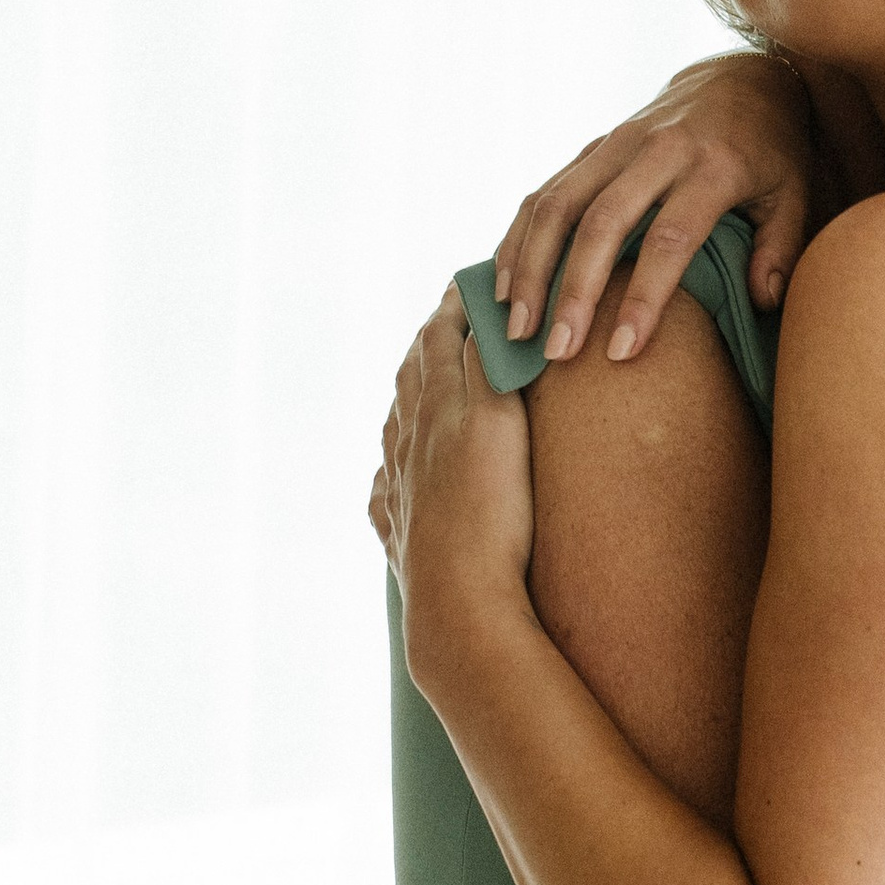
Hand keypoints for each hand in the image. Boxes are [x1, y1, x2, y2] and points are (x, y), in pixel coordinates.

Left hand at [371, 288, 535, 657]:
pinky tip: (396, 476)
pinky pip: (388, 491)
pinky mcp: (401, 533)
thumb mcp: (496, 425)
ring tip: (425, 388)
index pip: (437, 339)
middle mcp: (405, 443)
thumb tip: (479, 315)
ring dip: (412, 399)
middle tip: (449, 320)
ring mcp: (398, 489)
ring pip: (396, 430)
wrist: (461, 604)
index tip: (468, 280)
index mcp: (431, 409)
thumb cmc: (488, 514)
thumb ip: (487, 368)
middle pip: (412, 378)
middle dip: (431, 343)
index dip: (454, 307)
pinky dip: (394, 470)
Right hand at [490, 52, 820, 363]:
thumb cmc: (771, 152)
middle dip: (573, 290)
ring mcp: (617, 144)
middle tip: (556, 351)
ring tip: (517, 328)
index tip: (622, 351)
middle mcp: (657, 150)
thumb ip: (781, 248)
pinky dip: (520, 239)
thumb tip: (762, 302)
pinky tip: (505, 286)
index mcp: (713, 166)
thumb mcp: (795, 194)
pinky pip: (544, 192)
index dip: (645, 297)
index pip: (671, 238)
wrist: (739, 79)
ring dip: (532, 267)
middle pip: (602, 222)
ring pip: (559, 203)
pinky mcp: (591, 146)